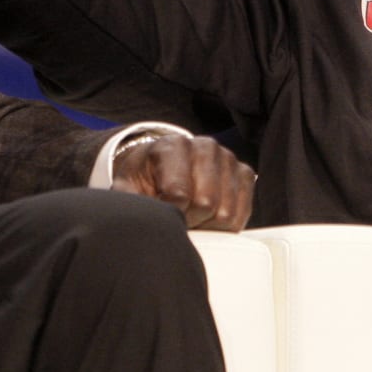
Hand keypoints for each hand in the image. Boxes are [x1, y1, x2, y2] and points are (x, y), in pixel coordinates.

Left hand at [112, 134, 253, 231]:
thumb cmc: (145, 180)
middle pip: (206, 205)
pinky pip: (242, 214)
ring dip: (207, 224)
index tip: (161, 213)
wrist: (164, 166)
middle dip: (189, 220)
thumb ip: (128, 201)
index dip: (169, 214)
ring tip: (192, 215)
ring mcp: (228, 158)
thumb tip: (136, 221)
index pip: (178, 194)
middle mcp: (204, 146)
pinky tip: (208, 216)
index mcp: (173, 146)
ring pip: (226, 213)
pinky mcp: (244, 173)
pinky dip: (225, 225)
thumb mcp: (127, 187)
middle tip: (178, 217)